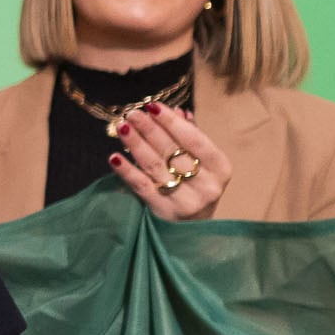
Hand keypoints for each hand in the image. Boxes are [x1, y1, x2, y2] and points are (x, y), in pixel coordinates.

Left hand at [110, 100, 231, 220]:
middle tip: (132, 113)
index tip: (153, 105)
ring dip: (136, 144)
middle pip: (173, 151)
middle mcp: (207, 185)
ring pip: (156, 166)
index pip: (194, 139)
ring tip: (122, 127)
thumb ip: (190, 137)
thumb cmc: (197, 187)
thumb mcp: (202, 164)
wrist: (194, 229)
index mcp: (220, 168)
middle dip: (150, 129)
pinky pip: (142, 187)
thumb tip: (177, 111)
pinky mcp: (164, 212)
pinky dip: (127, 170)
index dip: (172, 122)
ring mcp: (186, 201)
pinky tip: (114, 156)